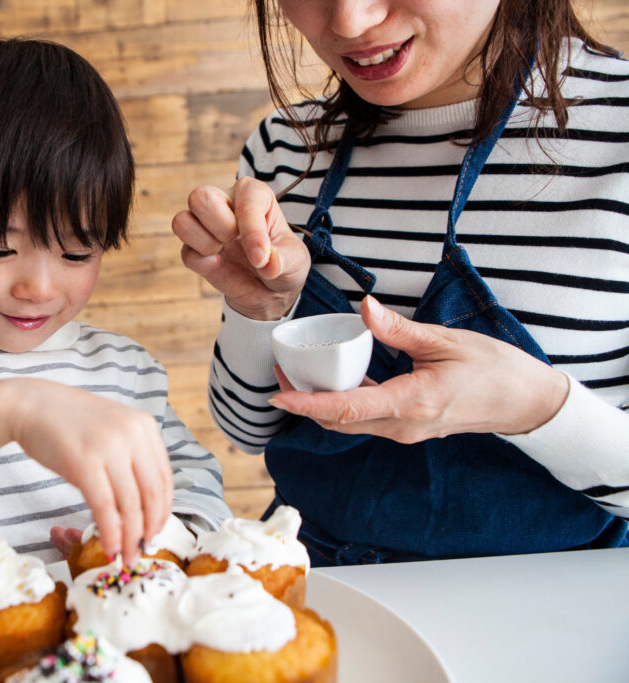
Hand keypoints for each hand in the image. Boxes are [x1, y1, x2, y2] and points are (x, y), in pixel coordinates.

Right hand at [7, 379, 173, 564]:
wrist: (28, 405)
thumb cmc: (66, 422)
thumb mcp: (109, 430)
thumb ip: (129, 457)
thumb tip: (140, 505)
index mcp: (144, 426)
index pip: (164, 478)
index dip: (162, 511)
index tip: (154, 531)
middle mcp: (132, 434)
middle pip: (152, 494)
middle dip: (149, 529)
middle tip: (143, 550)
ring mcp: (109, 447)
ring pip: (130, 505)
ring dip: (130, 538)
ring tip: (126, 557)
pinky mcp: (84, 463)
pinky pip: (104, 507)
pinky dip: (110, 532)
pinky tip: (109, 547)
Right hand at [172, 176, 310, 319]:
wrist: (270, 292)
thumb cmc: (283, 263)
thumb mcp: (295, 261)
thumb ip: (283, 259)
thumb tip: (267, 262)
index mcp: (253, 194)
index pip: (243, 197)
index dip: (251, 229)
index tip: (261, 257)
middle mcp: (224, 203)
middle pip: (200, 197)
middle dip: (221, 226)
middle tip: (236, 241)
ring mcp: (205, 227)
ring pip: (182, 221)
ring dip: (205, 243)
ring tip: (224, 252)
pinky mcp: (194, 251)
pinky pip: (186, 253)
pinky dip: (203, 264)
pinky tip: (220, 265)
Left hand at [269, 296, 570, 441]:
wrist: (525, 402)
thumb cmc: (493, 369)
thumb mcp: (446, 341)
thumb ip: (399, 329)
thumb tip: (364, 306)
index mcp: (411, 402)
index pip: (346, 409)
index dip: (307, 403)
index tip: (277, 394)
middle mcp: (403, 425)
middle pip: (339, 421)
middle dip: (303, 401)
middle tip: (278, 372)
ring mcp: (406, 431)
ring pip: (350, 424)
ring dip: (320, 404)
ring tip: (297, 373)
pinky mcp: (408, 427)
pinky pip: (367, 420)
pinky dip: (343, 403)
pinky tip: (335, 378)